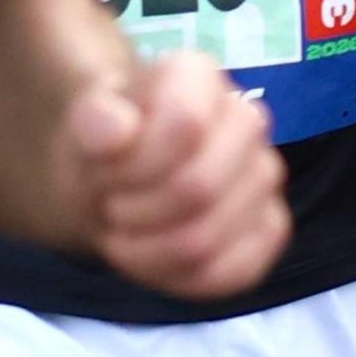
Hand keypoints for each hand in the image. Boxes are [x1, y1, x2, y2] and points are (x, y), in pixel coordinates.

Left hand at [66, 54, 289, 300]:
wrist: (119, 178)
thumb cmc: (106, 146)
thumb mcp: (83, 126)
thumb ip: (92, 120)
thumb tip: (113, 130)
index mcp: (200, 78)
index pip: (186, 124)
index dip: (134, 164)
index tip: (103, 170)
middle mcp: (248, 120)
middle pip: (200, 187)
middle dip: (134, 211)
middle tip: (110, 206)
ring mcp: (266, 176)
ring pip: (209, 238)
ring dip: (147, 249)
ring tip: (126, 233)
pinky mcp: (272, 228)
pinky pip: (236, 272)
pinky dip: (180, 278)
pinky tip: (156, 259)